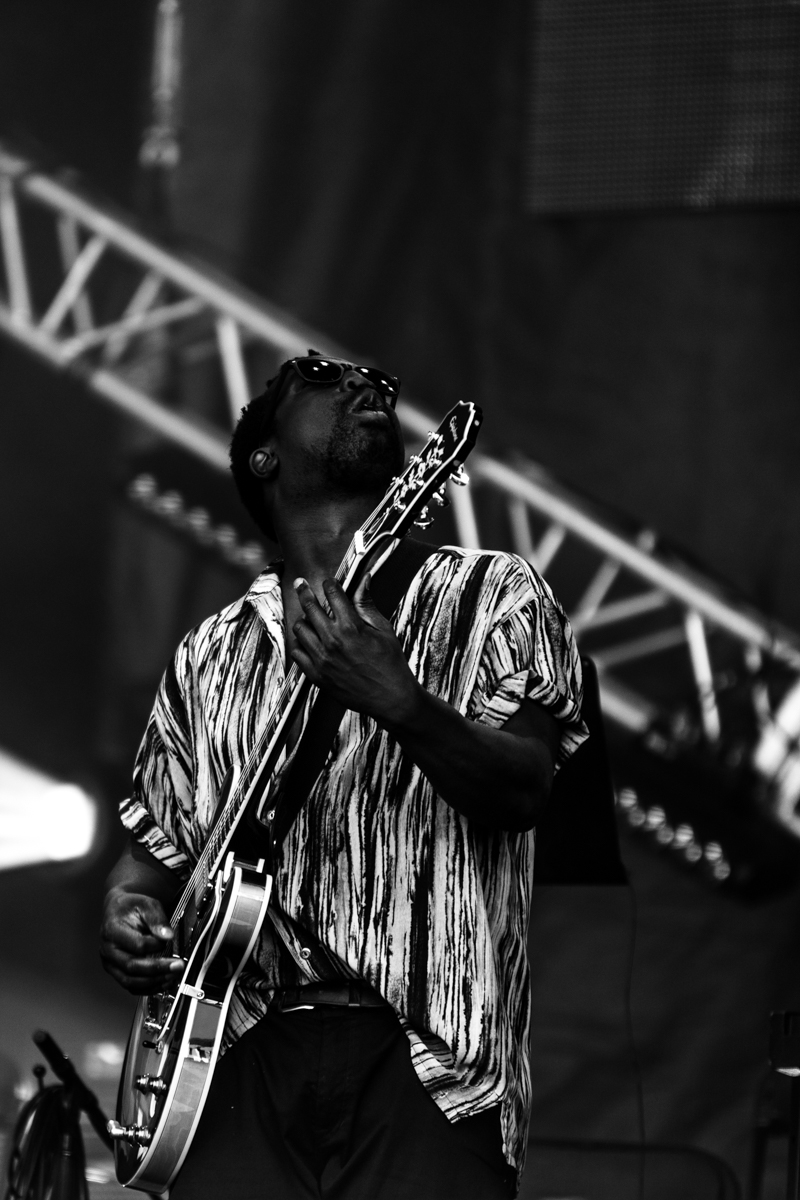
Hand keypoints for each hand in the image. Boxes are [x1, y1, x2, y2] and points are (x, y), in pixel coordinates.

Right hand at [100, 889, 183, 993]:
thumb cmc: (131, 908)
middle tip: (177, 966)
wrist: (119, 911)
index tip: (168, 940)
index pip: (137, 945)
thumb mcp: (147, 905)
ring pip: (130, 981)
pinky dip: (148, 988)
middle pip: (132, 967)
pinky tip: (163, 982)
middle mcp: (108, 950)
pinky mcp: (116, 972)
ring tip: (172, 975)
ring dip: (154, 981)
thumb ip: (157, 919)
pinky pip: (131, 986)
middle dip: (158, 969)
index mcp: (112, 930)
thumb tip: (167, 935)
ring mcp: (110, 963)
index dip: (156, 945)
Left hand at [290, 575, 420, 725]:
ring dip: (303, 619)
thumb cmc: (390, 663)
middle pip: (309, 607)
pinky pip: (297, 653)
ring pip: (299, 629)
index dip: (329, 583)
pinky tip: (308, 641)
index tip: (329, 582)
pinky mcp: (317, 675)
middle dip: (304, 591)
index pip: (332, 594)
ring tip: (309, 618)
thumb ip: (367, 604)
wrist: (390, 698)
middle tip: (300, 584)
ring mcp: (322, 659)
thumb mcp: (383, 629)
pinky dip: (300, 644)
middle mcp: (332, 641)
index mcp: (351, 627)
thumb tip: (364, 579)